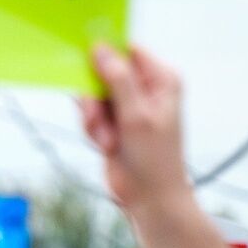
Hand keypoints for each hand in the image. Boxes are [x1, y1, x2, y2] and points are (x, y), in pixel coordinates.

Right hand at [80, 45, 188, 213]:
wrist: (150, 199)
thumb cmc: (154, 159)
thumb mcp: (136, 115)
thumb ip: (118, 79)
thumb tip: (100, 48)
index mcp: (161, 79)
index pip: (128, 50)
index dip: (106, 55)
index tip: (86, 63)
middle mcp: (145, 88)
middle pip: (105, 72)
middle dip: (96, 98)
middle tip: (97, 117)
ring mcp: (128, 106)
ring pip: (93, 94)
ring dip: (94, 118)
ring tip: (108, 140)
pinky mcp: (113, 122)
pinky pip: (91, 113)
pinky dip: (93, 130)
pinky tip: (106, 146)